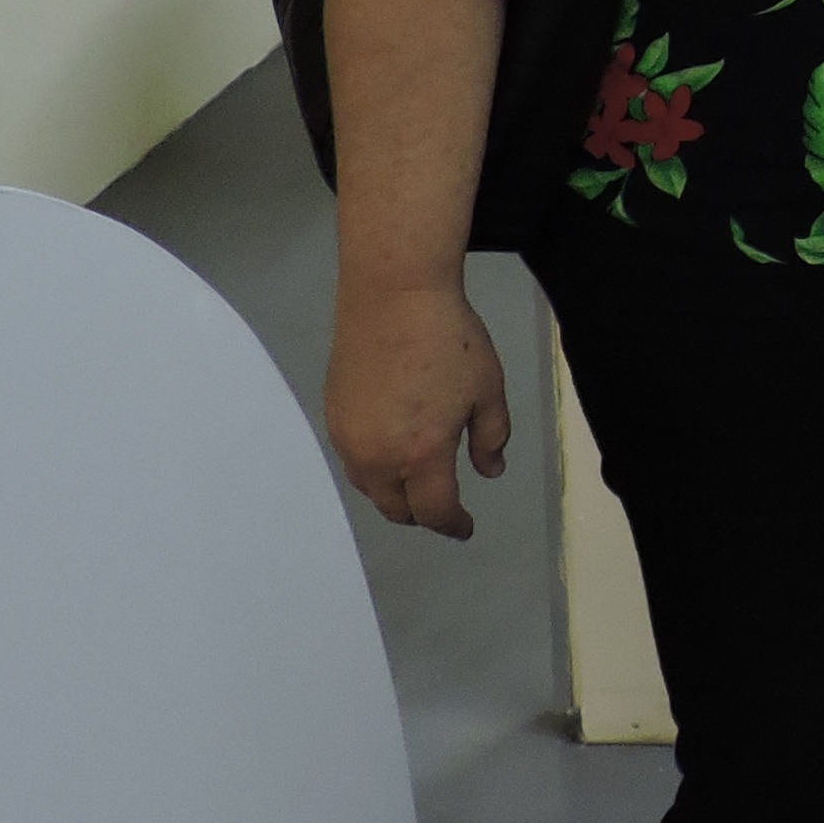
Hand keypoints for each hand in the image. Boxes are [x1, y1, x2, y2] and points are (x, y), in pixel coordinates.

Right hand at [324, 279, 511, 538]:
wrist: (393, 294)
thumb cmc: (450, 338)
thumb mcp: (488, 389)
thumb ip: (491, 438)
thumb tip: (490, 472)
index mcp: (421, 455)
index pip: (434, 511)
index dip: (453, 525)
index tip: (465, 528)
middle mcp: (377, 457)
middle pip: (396, 508)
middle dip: (422, 515)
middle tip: (443, 507)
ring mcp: (348, 438)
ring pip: (370, 488)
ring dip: (394, 495)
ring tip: (416, 484)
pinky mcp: (332, 416)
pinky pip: (353, 461)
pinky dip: (374, 470)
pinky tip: (390, 453)